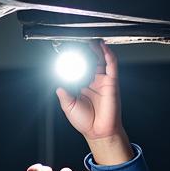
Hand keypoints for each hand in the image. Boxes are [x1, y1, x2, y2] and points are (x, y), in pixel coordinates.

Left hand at [55, 41, 133, 164]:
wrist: (98, 132)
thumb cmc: (85, 121)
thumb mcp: (68, 106)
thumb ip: (63, 94)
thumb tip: (57, 85)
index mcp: (83, 85)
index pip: (79, 67)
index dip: (74, 58)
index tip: (66, 50)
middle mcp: (94, 81)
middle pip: (91, 60)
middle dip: (86, 50)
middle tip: (79, 39)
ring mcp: (103, 81)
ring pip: (101, 59)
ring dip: (97, 48)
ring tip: (91, 38)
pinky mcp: (112, 83)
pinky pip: (112, 66)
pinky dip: (109, 55)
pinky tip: (103, 47)